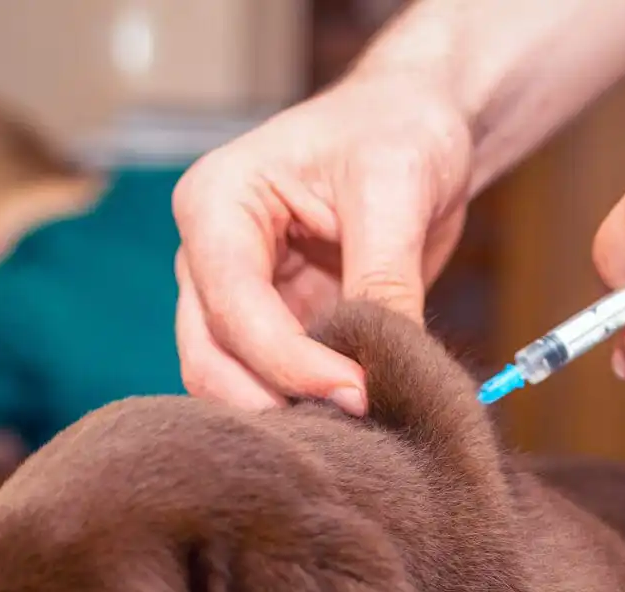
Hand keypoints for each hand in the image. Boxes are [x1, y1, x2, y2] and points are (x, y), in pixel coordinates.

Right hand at [171, 74, 473, 414]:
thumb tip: (381, 370)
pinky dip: (306, 408)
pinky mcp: (270, 328)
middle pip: (209, 359)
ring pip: (230, 384)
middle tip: (351, 427)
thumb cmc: (397, 131)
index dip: (291, 363)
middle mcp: (208, 256)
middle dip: (272, 402)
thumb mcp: (397, 188)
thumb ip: (382, 278)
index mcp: (216, 203)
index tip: (359, 393)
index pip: (233, 306)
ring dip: (286, 414)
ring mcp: (233, 298)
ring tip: (355, 428)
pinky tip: (353, 420)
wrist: (416, 130)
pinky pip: (270, 386)